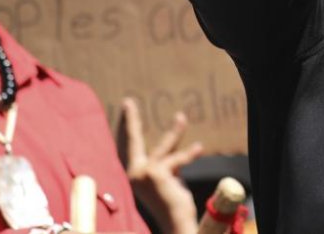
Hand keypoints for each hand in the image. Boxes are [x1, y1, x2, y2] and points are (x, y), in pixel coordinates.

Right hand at [115, 98, 202, 233]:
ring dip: (175, 132)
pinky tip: (198, 148)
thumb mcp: (167, 176)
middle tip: (128, 101)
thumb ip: (167, 160)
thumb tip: (174, 141)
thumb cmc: (172, 201)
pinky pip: (177, 158)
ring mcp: (144, 174)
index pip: (128, 146)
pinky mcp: (158, 174)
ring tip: (181, 117)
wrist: (175, 222)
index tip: (126, 108)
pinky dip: (189, 153)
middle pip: (132, 141)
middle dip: (130, 120)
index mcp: (132, 174)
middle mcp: (134, 174)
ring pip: (163, 146)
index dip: (126, 127)